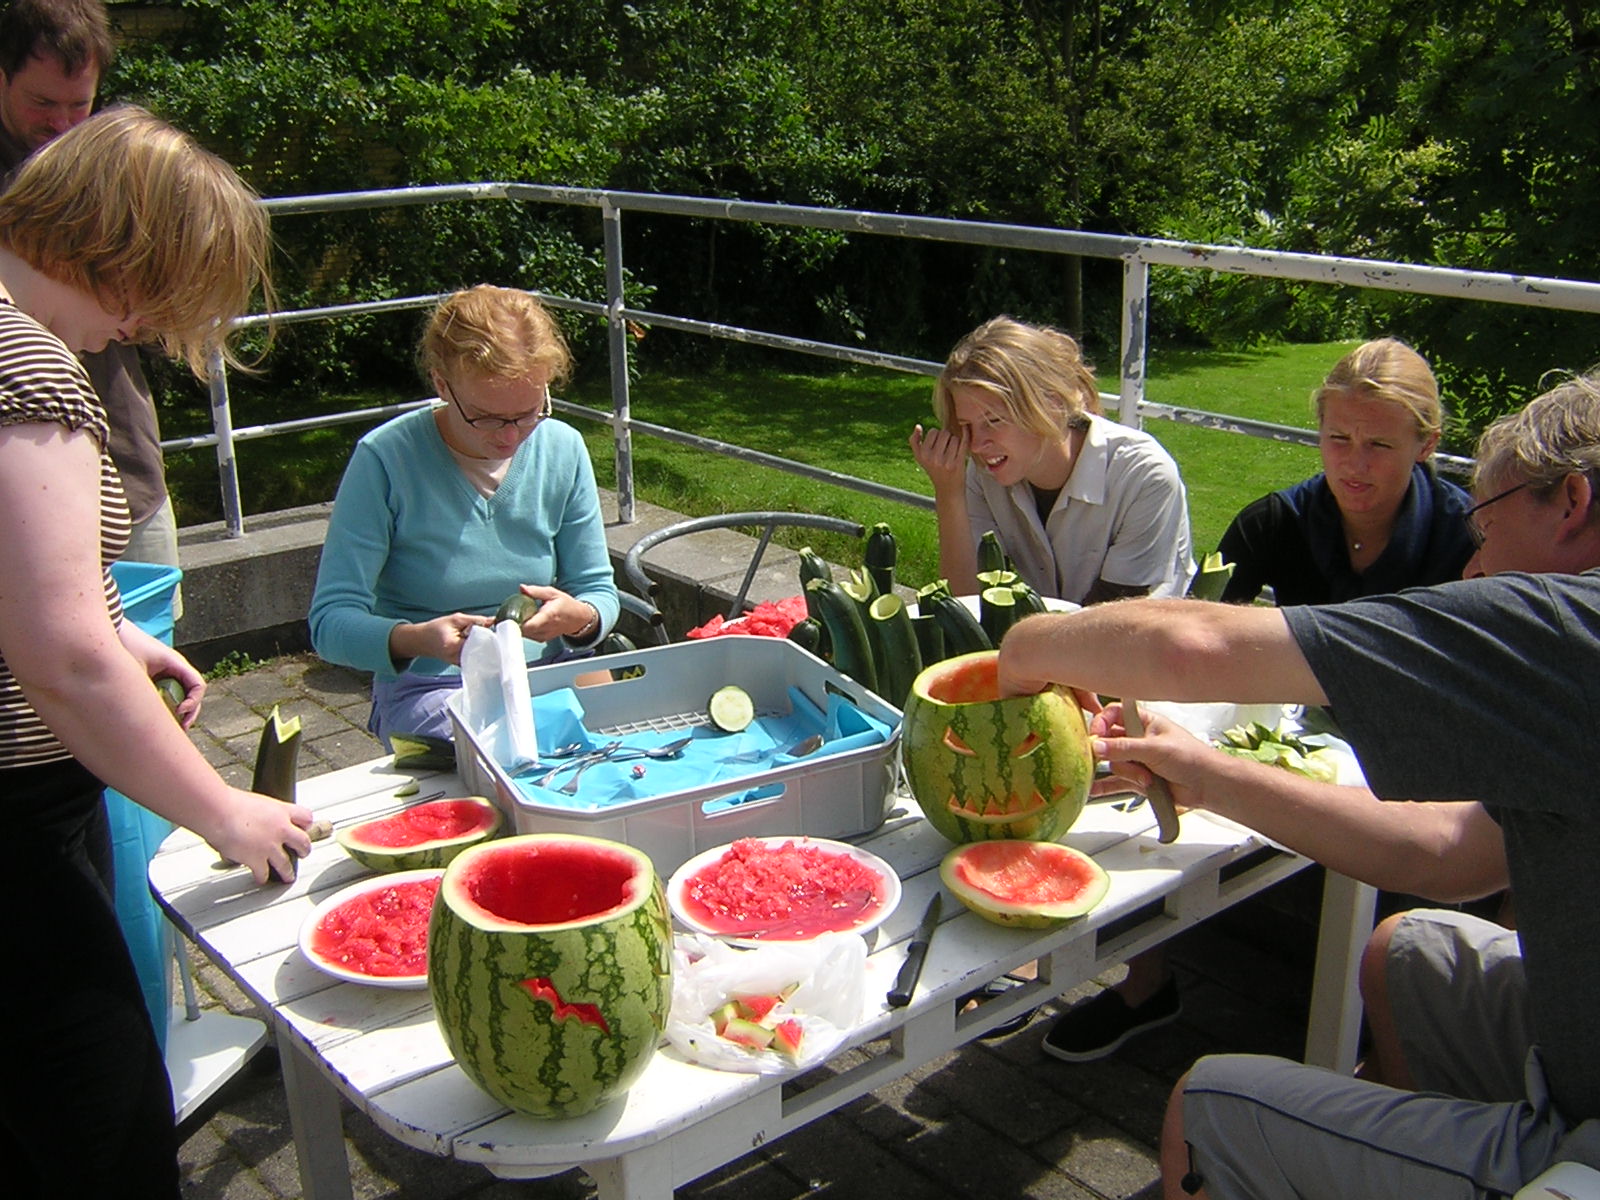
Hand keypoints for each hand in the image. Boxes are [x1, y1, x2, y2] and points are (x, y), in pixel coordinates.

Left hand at [119, 622, 206, 726]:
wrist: (112, 628)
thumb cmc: (124, 644)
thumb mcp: (134, 670)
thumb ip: (142, 690)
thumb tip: (147, 716)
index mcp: (176, 663)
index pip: (198, 685)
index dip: (194, 701)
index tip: (179, 712)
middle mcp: (176, 668)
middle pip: (193, 694)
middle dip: (190, 713)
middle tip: (181, 728)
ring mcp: (167, 672)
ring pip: (183, 694)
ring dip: (180, 711)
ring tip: (173, 727)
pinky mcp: (157, 676)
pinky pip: (170, 693)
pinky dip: (168, 705)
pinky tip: (161, 718)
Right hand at [203, 790, 315, 884]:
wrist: (218, 811)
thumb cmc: (229, 802)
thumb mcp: (255, 801)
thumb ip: (262, 812)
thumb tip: (256, 817)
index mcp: (281, 810)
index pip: (305, 817)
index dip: (305, 825)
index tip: (304, 829)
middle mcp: (281, 828)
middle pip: (303, 842)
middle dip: (304, 849)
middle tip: (303, 853)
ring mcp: (270, 846)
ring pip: (286, 863)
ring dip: (287, 872)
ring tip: (288, 876)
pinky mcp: (257, 859)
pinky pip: (264, 873)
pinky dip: (262, 877)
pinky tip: (261, 878)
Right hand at [391, 612, 491, 665]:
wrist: (422, 641)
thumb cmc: (436, 629)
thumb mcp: (455, 619)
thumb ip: (475, 620)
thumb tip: (494, 621)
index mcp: (455, 646)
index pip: (480, 641)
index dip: (488, 634)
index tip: (495, 629)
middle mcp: (458, 659)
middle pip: (483, 650)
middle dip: (488, 641)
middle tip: (491, 633)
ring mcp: (461, 664)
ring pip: (481, 655)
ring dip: (484, 645)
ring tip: (481, 638)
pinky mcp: (463, 665)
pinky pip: (477, 657)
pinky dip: (480, 650)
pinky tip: (479, 644)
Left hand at [504, 584, 597, 642]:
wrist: (578, 619)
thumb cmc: (566, 605)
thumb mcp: (552, 593)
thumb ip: (536, 592)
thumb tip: (521, 588)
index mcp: (547, 617)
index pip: (527, 625)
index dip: (513, 623)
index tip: (501, 619)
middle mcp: (544, 630)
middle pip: (521, 631)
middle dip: (508, 624)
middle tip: (494, 618)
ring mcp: (542, 636)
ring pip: (522, 635)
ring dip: (512, 627)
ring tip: (500, 619)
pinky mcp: (540, 639)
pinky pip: (526, 635)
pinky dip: (518, 629)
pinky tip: (513, 622)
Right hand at [909, 423, 968, 493]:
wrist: (948, 490)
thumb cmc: (935, 470)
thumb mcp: (920, 458)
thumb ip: (915, 442)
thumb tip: (918, 426)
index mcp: (922, 454)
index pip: (933, 432)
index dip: (938, 435)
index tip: (939, 444)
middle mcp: (932, 458)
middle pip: (944, 433)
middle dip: (948, 437)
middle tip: (948, 448)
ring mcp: (946, 461)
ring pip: (955, 438)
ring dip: (956, 441)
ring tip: (954, 451)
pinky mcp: (958, 464)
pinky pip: (964, 442)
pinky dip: (966, 436)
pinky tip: (966, 431)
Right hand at [1088, 703, 1213, 809]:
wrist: (1207, 785)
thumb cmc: (1190, 758)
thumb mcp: (1154, 748)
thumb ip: (1123, 748)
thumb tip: (1096, 746)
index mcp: (1145, 721)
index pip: (1114, 714)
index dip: (1101, 722)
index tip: (1095, 736)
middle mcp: (1139, 739)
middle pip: (1109, 741)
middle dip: (1113, 753)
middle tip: (1109, 759)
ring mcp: (1138, 760)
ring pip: (1115, 764)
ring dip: (1128, 773)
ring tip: (1146, 778)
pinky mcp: (1138, 778)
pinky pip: (1116, 782)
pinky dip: (1106, 787)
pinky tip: (1092, 789)